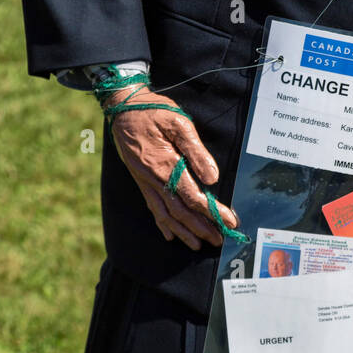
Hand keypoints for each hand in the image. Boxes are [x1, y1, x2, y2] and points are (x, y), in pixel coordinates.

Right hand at [106, 88, 238, 250]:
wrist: (122, 108)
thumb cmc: (154, 111)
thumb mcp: (178, 123)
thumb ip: (195, 151)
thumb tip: (212, 177)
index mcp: (166, 166)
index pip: (194, 197)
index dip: (213, 212)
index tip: (230, 221)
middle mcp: (154, 180)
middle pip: (181, 211)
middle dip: (201, 228)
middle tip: (219, 240)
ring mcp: (145, 182)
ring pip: (165, 214)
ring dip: (183, 231)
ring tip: (198, 244)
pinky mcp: (140, 180)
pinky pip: (152, 207)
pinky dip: (162, 223)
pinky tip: (170, 234)